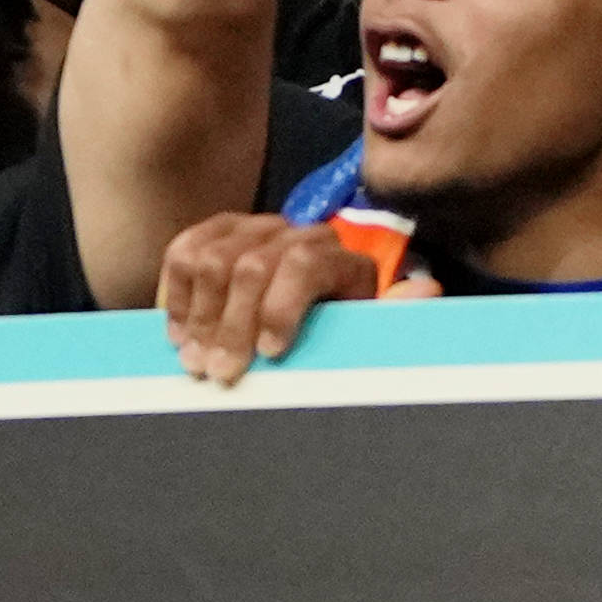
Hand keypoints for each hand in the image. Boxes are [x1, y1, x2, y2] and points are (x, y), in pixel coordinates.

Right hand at [159, 213, 379, 385]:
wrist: (300, 321)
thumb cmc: (335, 341)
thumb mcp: (367, 337)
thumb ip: (394, 316)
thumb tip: (426, 289)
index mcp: (342, 259)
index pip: (306, 263)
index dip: (281, 307)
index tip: (268, 355)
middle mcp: (299, 232)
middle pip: (252, 266)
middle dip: (232, 326)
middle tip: (219, 374)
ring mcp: (255, 227)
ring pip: (213, 260)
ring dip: (200, 317)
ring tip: (195, 361)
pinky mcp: (218, 231)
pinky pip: (184, 252)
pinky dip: (175, 295)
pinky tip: (178, 334)